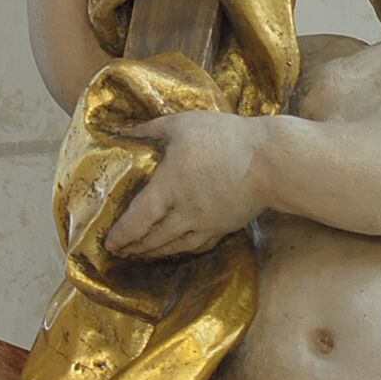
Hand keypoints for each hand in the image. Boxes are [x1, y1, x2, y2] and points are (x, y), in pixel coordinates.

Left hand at [102, 109, 264, 255]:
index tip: (109, 242)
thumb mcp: (183, 124)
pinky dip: (181, 250)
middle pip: (153, 239)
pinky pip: (198, 245)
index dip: (121, 235)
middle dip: (134, 248)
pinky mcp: (224, 226)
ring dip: (154, 252)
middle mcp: (184, 212)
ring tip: (141, 254)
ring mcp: (206, 223)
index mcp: (168, 187)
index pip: (137, 220)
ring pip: (174, 246)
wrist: (271, 161)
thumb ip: (151, 129)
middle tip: (120, 252)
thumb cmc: (225, 139)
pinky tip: (177, 248)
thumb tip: (125, 131)